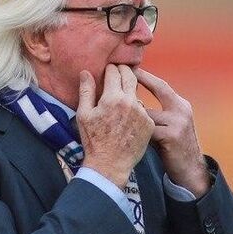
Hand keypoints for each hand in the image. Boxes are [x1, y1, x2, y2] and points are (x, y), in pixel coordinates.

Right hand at [78, 64, 154, 187]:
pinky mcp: (149, 124)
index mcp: (113, 98)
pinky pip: (142, 110)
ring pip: (136, 94)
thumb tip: (86, 72)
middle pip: (131, 76)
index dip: (110, 68)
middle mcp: (130, 102)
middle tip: (119, 71)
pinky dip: (135, 110)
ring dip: (129, 92)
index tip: (108, 69)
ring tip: (121, 98)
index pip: (115, 72)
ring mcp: (142, 113)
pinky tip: (127, 117)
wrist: (109, 164)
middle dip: (124, 71)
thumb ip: (86, 91)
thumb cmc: (93, 140)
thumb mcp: (83, 115)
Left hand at [134, 68, 209, 197]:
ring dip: (134, 112)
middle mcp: (182, 110)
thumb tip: (133, 101)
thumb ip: (156, 114)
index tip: (129, 68)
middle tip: (122, 73)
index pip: (161, 85)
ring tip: (118, 110)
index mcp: (180, 105)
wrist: (189, 169)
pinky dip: (137, 130)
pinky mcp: (172, 136)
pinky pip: (148, 129)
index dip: (146, 76)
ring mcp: (179, 122)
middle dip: (141, 80)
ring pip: (149, 112)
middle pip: (160, 89)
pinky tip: (126, 132)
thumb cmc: (172, 147)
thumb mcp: (169, 126)